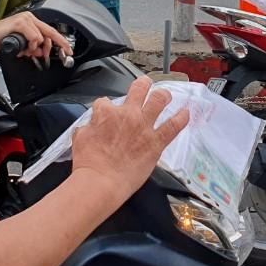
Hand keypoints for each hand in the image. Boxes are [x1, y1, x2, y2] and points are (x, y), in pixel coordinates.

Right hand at [0, 11, 71, 61]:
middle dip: (56, 45)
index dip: (61, 42)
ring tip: (24, 51)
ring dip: (34, 49)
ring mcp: (25, 19)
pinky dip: (30, 46)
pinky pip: (34, 37)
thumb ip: (32, 47)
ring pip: (41, 37)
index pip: (50, 31)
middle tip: (49, 55)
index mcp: (31, 21)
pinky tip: (22, 48)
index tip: (68, 50)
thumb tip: (41, 52)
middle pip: (51, 32)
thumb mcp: (21, 46)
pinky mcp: (20, 23)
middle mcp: (30, 18)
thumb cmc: (0, 39)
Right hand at [71, 76, 189, 204]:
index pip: (106, 101)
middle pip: (139, 89)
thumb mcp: (79, 138)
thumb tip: (89, 127)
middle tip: (145, 84)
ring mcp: (144, 127)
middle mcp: (127, 115)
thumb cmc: (88, 163)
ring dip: (163, 95)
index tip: (107, 113)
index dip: (106, 107)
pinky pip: (173, 126)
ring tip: (166, 94)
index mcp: (106, 113)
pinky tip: (186, 113)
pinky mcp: (156, 142)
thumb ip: (86, 128)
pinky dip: (181, 118)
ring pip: (159, 101)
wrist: (100, 181)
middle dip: (143, 84)